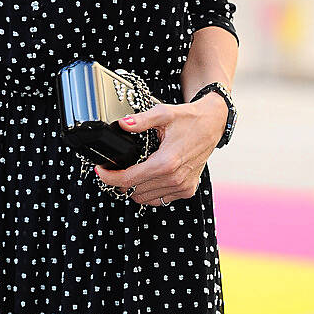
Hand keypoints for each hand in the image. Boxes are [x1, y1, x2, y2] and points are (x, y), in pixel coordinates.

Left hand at [94, 93, 227, 206]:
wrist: (212, 124)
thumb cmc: (189, 118)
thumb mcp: (163, 113)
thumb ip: (141, 120)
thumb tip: (122, 124)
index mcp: (166, 162)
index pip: (129, 179)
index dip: (109, 177)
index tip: (100, 171)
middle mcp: (174, 178)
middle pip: (134, 190)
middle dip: (120, 180)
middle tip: (116, 167)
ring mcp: (182, 187)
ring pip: (145, 198)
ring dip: (135, 187)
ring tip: (133, 170)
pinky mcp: (187, 190)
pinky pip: (159, 199)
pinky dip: (149, 191)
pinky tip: (149, 175)